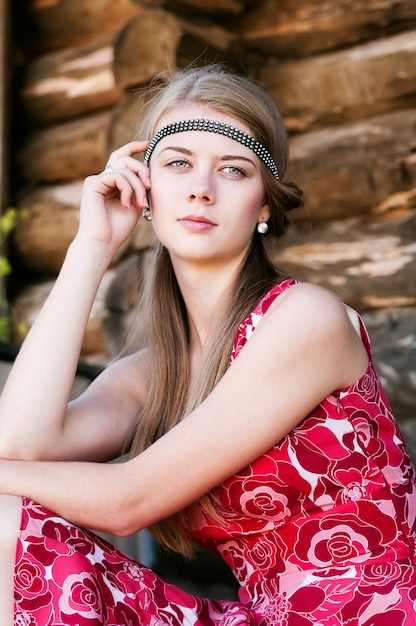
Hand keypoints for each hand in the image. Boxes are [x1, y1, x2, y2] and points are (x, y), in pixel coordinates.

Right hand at [77, 141, 150, 256]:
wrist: (103, 243)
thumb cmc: (118, 229)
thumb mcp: (135, 204)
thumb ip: (139, 187)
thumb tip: (149, 173)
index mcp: (112, 183)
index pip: (122, 157)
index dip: (134, 147)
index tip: (148, 144)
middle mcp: (103, 178)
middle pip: (125, 158)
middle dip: (142, 170)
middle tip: (149, 187)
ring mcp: (96, 180)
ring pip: (124, 168)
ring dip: (138, 185)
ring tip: (141, 203)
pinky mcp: (92, 183)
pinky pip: (117, 176)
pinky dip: (127, 188)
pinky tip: (127, 203)